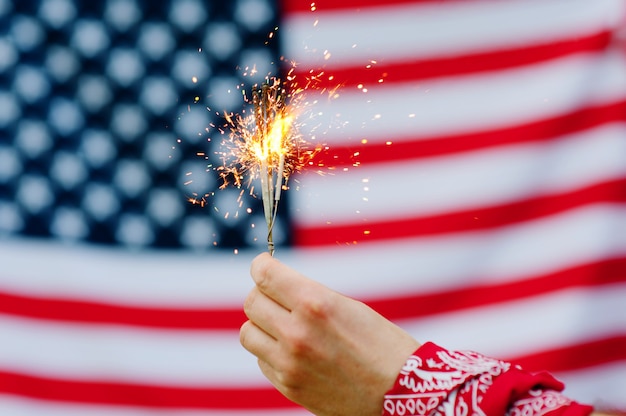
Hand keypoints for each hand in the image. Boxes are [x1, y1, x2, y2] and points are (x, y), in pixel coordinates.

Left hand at [240, 253, 419, 415]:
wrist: (400, 393)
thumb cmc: (382, 344)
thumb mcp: (348, 307)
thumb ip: (308, 296)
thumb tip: (276, 286)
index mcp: (315, 304)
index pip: (265, 275)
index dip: (261, 266)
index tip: (263, 266)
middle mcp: (297, 333)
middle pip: (252, 302)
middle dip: (263, 294)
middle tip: (278, 297)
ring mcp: (290, 363)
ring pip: (249, 333)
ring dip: (262, 325)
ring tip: (283, 326)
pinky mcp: (289, 386)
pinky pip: (261, 360)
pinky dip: (271, 353)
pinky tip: (294, 352)